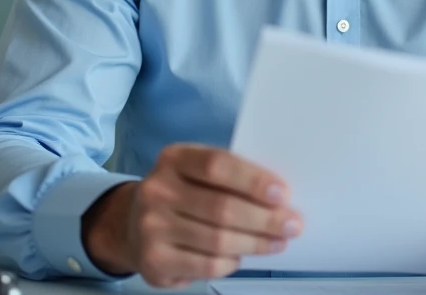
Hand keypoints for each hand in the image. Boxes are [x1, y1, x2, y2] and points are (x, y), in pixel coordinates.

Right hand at [81, 145, 301, 288]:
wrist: (132, 224)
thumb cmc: (183, 193)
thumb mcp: (197, 172)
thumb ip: (231, 177)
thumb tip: (279, 197)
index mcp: (173, 159)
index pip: (216, 165)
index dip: (252, 180)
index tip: (283, 193)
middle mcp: (157, 191)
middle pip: (221, 208)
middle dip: (264, 219)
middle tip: (293, 224)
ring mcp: (152, 228)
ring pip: (218, 241)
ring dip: (256, 243)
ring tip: (279, 242)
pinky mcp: (154, 261)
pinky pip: (206, 265)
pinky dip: (232, 263)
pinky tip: (243, 257)